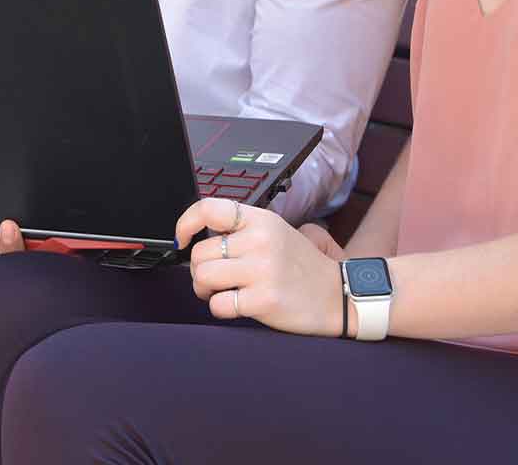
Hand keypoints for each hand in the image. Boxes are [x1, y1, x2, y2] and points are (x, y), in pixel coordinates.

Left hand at [175, 198, 346, 336]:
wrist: (336, 294)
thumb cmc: (300, 265)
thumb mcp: (275, 232)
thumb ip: (241, 229)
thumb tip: (198, 235)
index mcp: (261, 219)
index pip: (210, 208)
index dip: (186, 222)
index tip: (181, 238)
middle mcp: (260, 240)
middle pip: (200, 252)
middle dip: (199, 269)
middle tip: (214, 277)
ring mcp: (262, 270)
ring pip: (203, 276)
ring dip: (205, 290)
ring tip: (221, 291)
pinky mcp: (264, 299)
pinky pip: (218, 304)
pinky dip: (220, 308)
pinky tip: (236, 305)